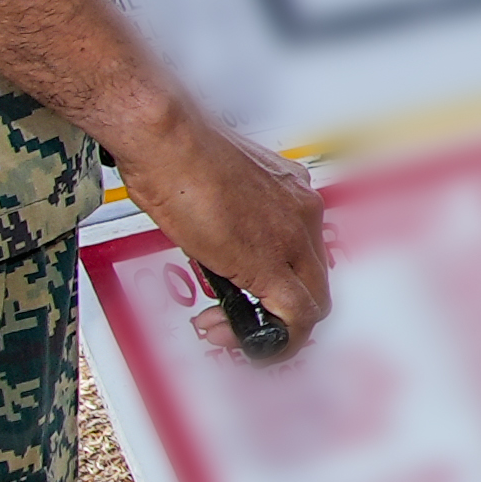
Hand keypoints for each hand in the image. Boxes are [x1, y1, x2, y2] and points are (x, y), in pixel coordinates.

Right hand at [116, 101, 331, 355]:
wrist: (167, 142)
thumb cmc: (179, 152)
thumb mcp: (219, 190)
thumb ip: (233, 219)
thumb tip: (222, 243)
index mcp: (292, 191)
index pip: (304, 253)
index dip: (280, 283)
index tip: (249, 292)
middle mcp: (302, 212)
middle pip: (313, 281)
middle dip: (275, 310)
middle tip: (235, 319)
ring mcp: (291, 238)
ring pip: (309, 302)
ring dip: (269, 325)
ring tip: (224, 326)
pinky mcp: (269, 264)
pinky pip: (294, 315)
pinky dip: (277, 338)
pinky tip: (244, 339)